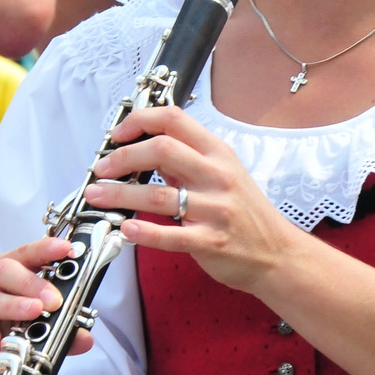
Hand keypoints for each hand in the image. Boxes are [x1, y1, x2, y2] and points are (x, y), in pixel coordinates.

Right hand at [0, 236, 93, 374]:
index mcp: (7, 275)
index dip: (44, 250)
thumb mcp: (45, 328)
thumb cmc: (17, 334)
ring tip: (34, 312)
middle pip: (1, 271)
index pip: (24, 255)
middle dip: (30, 282)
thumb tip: (85, 338)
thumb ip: (65, 330)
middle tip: (53, 298)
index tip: (65, 249)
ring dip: (13, 306)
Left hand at [84, 105, 306, 293]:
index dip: (139, 121)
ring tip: (97, 196)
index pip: (174, 120)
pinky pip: (171, 236)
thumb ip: (186, 162)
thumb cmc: (246, 214)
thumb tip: (145, 148)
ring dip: (119, 194)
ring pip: (157, 195)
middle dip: (122, 157)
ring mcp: (215, 209)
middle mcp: (217, 176)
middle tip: (101, 168)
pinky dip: (144, 233)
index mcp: (218, 154)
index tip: (117, 135)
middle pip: (161, 149)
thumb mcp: (224, 175)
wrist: (277, 255)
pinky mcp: (211, 242)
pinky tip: (126, 230)